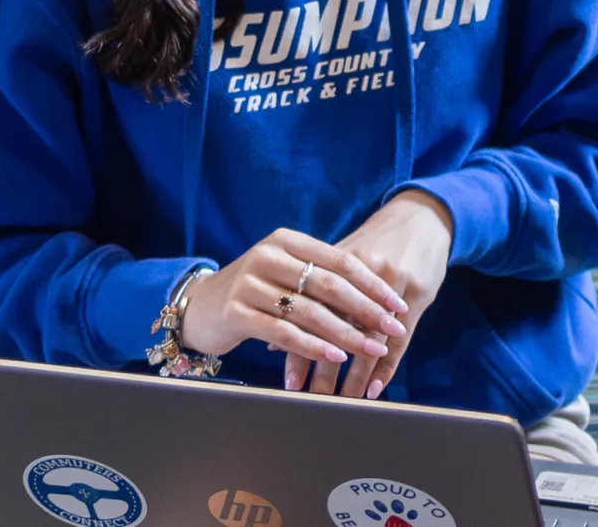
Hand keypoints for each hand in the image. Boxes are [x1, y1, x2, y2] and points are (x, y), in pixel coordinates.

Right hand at [178, 229, 409, 373]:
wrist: (199, 307)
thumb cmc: (255, 292)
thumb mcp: (285, 274)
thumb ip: (320, 280)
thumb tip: (376, 304)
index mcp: (287, 241)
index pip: (340, 261)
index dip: (373, 284)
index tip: (398, 304)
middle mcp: (268, 256)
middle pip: (329, 285)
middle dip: (366, 310)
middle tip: (393, 328)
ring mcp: (250, 283)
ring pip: (309, 311)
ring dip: (346, 333)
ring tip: (372, 349)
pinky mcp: (237, 312)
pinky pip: (284, 332)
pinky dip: (313, 346)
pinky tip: (335, 356)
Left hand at [296, 191, 453, 398]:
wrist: (420, 218)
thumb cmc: (375, 242)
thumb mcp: (341, 262)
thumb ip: (310, 297)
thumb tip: (275, 339)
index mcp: (335, 264)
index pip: (311, 313)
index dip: (300, 347)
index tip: (290, 380)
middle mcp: (360, 275)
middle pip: (338, 327)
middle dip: (325, 367)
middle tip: (313, 398)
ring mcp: (392, 285)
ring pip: (369, 337)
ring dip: (356, 373)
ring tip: (345, 400)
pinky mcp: (417, 295)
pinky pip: (400, 339)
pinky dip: (386, 367)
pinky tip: (375, 389)